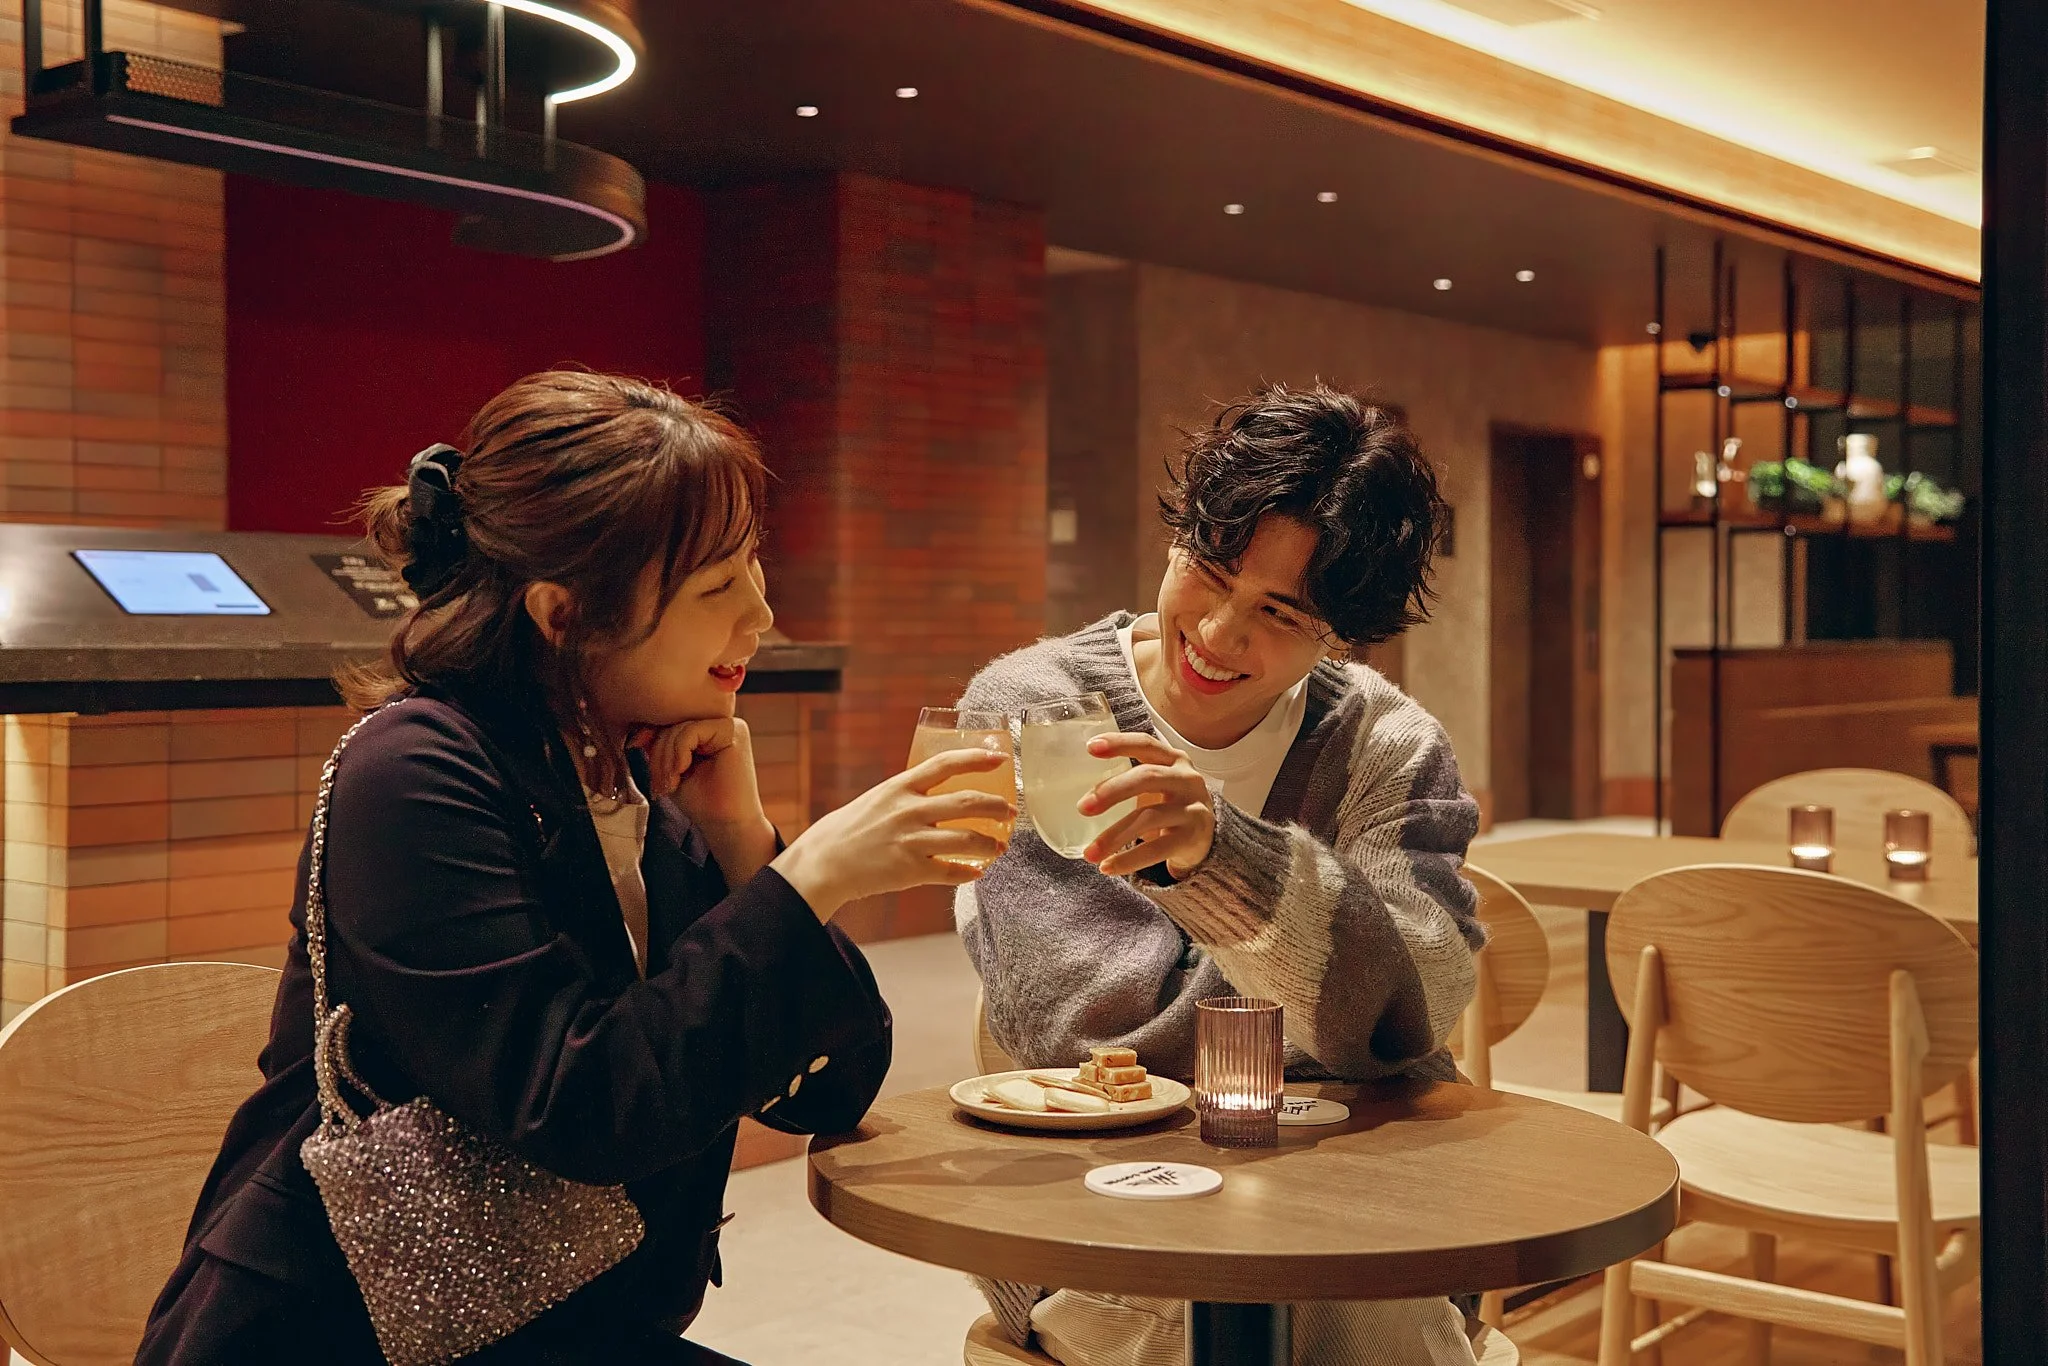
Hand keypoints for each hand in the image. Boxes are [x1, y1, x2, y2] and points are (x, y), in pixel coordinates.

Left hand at [632, 717, 764, 829]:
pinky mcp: (733, 732)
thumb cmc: (702, 802)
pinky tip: (681, 772)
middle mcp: (720, 723)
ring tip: (670, 783)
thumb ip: (660, 749)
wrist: (727, 825)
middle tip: (660, 783)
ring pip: (681, 728)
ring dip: (667, 757)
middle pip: (675, 724)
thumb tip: (638, 733)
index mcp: (707, 730)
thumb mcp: (672, 770)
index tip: (635, 751)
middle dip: (658, 754)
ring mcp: (729, 725)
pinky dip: (679, 752)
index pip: (671, 723)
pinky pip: (692, 731)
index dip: (650, 737)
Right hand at [771, 749, 1014, 921]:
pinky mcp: (910, 871)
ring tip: (1000, 846)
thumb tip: (940, 793)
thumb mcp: (878, 799)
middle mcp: (908, 811)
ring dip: (989, 844)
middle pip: (966, 803)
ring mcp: (910, 842)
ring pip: (966, 841)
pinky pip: (950, 873)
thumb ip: (908, 795)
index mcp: (900, 787)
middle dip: (996, 807)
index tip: (999, 758)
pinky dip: (968, 874)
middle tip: (1011, 812)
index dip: (976, 759)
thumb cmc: (850, 829)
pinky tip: (977, 873)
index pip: (945, 764)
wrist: (824, 862)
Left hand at [1077, 733, 1214, 879]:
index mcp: (1173, 759)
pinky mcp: (1193, 836)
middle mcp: (1186, 778)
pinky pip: (1159, 848)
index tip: (1090, 747)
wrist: (1207, 835)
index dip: (1119, 743)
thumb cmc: (1169, 802)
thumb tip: (1073, 790)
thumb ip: (1126, 778)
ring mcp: (1193, 807)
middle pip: (1147, 777)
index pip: (1145, 744)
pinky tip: (1108, 867)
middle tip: (1082, 808)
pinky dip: (1130, 859)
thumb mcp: (1156, 783)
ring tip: (1089, 854)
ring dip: (1115, 836)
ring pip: (1150, 817)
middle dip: (1112, 791)